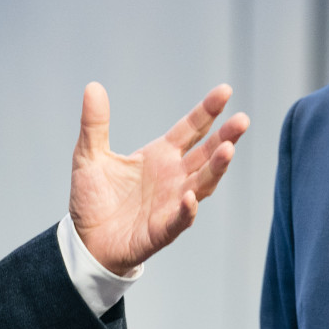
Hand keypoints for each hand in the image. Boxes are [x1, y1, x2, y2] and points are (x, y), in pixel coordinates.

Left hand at [69, 82, 249, 275]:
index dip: (208, 111)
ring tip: (228, 149)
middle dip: (225, 137)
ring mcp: (172, 203)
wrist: (85, 241)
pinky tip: (190, 197)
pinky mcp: (162, 230)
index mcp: (161, 155)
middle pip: (207, 154)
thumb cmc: (94, 199)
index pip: (191, 129)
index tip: (225, 91)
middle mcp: (174, 177)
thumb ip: (95, 123)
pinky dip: (186, 210)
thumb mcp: (89, 155)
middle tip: (242, 120)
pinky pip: (179, 219)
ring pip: (202, 184)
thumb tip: (93, 86)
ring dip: (216, 169)